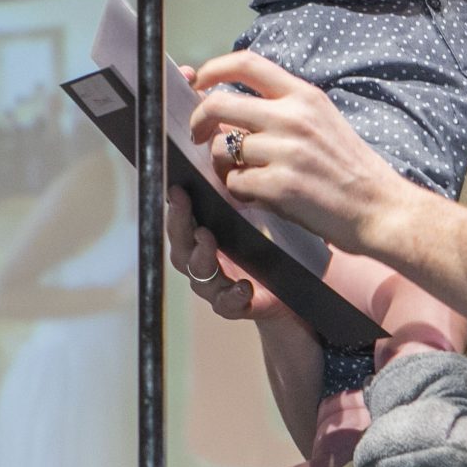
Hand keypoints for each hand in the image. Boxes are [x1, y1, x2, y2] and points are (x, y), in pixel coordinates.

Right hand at [166, 186, 287, 323]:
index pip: (180, 224)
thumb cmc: (265, 250)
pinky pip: (227, 305)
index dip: (175, 207)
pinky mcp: (237, 307)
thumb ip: (231, 197)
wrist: (290, 290)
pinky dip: (233, 296)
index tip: (177, 188)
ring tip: (208, 239)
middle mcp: (201, 266)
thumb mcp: (250, 221)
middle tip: (186, 205)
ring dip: (202, 256)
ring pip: (199, 276)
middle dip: (180, 227)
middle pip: (181, 249)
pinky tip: (244, 287)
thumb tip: (220, 159)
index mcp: (200, 243)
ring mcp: (216, 288)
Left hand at [187, 51, 408, 253]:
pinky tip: (260, 197)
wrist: (381, 208)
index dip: (214, 68)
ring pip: (220, 149)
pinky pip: (235, 183)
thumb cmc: (350, 169)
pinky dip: (240, 193)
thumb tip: (231, 113)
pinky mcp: (280, 186)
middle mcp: (293, 117)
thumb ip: (282, 111)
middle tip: (198, 138)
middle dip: (198, 121)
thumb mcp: (323, 122)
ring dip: (223, 166)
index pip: (247, 63)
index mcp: (304, 96)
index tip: (199, 81)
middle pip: (219, 104)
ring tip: (244, 177)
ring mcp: (285, 151)